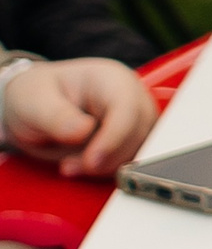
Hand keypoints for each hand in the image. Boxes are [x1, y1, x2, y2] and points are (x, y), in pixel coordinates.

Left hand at [3, 59, 159, 177]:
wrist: (34, 108)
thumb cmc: (35, 96)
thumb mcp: (34, 102)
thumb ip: (57, 116)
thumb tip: (83, 131)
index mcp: (110, 79)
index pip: (127, 107)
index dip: (114, 137)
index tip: (91, 161)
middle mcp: (130, 96)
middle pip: (140, 130)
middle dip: (109, 157)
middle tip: (71, 166)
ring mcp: (133, 118)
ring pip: (139, 148)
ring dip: (107, 166)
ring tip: (70, 166)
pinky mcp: (129, 139)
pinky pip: (130, 159)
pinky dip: (106, 170)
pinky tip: (81, 167)